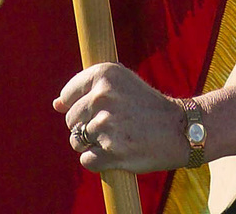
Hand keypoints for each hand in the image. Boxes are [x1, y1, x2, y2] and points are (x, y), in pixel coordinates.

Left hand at [55, 62, 187, 173]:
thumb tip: (55, 105)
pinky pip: (87, 160)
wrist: (179, 128)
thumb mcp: (120, 84)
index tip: (98, 110)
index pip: (67, 95)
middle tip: (111, 125)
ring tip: (115, 138)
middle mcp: (103, 96)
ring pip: (77, 141)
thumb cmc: (146, 105)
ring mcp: (106, 125)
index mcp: (104, 74)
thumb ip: (87, 90)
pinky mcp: (112, 152)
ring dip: (92, 144)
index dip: (78, 106)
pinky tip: (116, 152)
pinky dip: (98, 161)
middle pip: (70, 120)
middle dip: (85, 126)